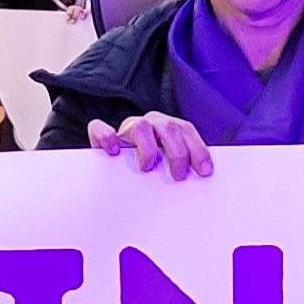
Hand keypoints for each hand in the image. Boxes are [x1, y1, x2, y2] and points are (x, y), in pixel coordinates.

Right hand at [89, 113, 213, 181]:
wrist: (117, 174)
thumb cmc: (152, 172)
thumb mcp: (171, 167)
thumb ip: (184, 167)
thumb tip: (203, 179)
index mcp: (168, 128)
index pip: (186, 129)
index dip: (197, 149)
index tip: (204, 171)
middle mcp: (150, 124)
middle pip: (168, 127)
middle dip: (177, 153)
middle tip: (178, 176)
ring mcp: (127, 128)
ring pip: (139, 126)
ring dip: (148, 149)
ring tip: (147, 167)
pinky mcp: (102, 137)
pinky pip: (99, 129)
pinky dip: (106, 137)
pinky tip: (113, 152)